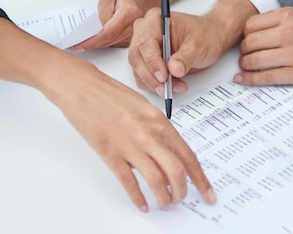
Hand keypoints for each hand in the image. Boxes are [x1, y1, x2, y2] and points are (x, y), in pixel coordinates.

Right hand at [47, 58, 215, 211]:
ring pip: (156, 180)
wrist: (84, 88)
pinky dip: (138, 198)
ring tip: (164, 205)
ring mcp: (131, 145)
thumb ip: (158, 131)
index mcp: (161, 123)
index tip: (208, 192)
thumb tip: (168, 155)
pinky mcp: (110, 153)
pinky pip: (129, 182)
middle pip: (176, 171)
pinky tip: (142, 205)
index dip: (200, 178)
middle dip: (182, 191)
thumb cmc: (112, 95)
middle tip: (181, 200)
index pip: (188, 155)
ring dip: (162, 198)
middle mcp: (150, 134)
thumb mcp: (145, 109)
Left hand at [75, 0, 153, 50]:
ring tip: (85, 39)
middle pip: (110, 41)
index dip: (93, 41)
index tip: (80, 45)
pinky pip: (117, 43)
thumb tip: (98, 27)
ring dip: (99, 43)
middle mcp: (135, 25)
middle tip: (76, 43)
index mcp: (130, 12)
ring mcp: (136, 33)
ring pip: (112, 43)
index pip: (108, 33)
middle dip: (92, 44)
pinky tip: (99, 37)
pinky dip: (106, 41)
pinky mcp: (134, 37)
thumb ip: (102, 12)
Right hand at [128, 9, 228, 95]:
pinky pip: (143, 77)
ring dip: (155, 83)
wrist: (211, 38)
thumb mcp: (198, 45)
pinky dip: (155, 85)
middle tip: (167, 86)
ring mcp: (144, 47)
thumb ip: (185, 57)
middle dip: (152, 76)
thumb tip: (173, 69)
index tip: (163, 75)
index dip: (152, 61)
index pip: (146, 41)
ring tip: (177, 86)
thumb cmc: (205, 34)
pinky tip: (172, 86)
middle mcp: (145, 31)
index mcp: (156, 19)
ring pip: (139, 70)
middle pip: (138, 57)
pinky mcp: (146, 61)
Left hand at [235, 7, 292, 85]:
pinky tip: (242, 79)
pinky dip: (250, 79)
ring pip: (253, 60)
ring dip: (245, 65)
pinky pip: (266, 77)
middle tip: (245, 54)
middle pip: (248, 43)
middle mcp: (288, 33)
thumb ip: (282, 20)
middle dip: (243, 50)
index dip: (245, 34)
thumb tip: (260, 29)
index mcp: (289, 16)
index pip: (251, 25)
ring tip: (246, 66)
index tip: (246, 39)